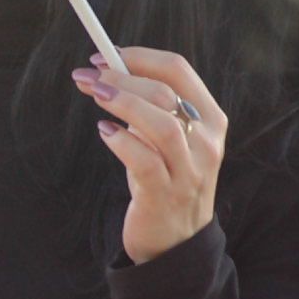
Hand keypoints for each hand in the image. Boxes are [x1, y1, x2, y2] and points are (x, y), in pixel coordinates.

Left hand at [71, 47, 228, 265]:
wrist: (174, 242)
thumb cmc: (164, 181)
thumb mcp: (166, 141)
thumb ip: (148, 108)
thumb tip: (107, 73)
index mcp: (210, 119)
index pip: (178, 70)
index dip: (138, 56)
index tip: (106, 55)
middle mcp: (206, 142)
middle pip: (165, 92)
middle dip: (121, 77)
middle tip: (88, 75)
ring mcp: (189, 171)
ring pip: (160, 123)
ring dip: (121, 102)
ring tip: (94, 94)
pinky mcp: (165, 195)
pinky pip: (144, 160)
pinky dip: (121, 141)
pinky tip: (104, 132)